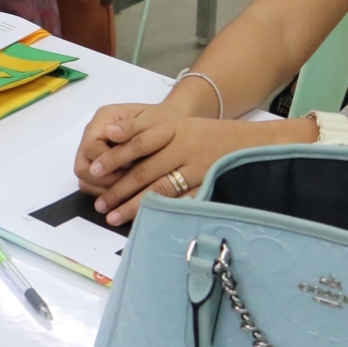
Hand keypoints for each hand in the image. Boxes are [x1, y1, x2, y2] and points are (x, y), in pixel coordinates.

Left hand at [75, 104, 311, 224]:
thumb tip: (110, 135)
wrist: (254, 144)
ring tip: (114, 216)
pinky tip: (148, 222)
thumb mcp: (179, 125)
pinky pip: (181, 203)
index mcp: (175, 129)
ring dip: (134, 205)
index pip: (138, 142)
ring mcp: (198, 169)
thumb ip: (146, 131)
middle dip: (119, 188)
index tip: (93, 170)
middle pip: (145, 170)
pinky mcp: (209, 188)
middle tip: (99, 203)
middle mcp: (185, 148)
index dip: (114, 156)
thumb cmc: (209, 136)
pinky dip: (163, 213)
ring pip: (160, 190)